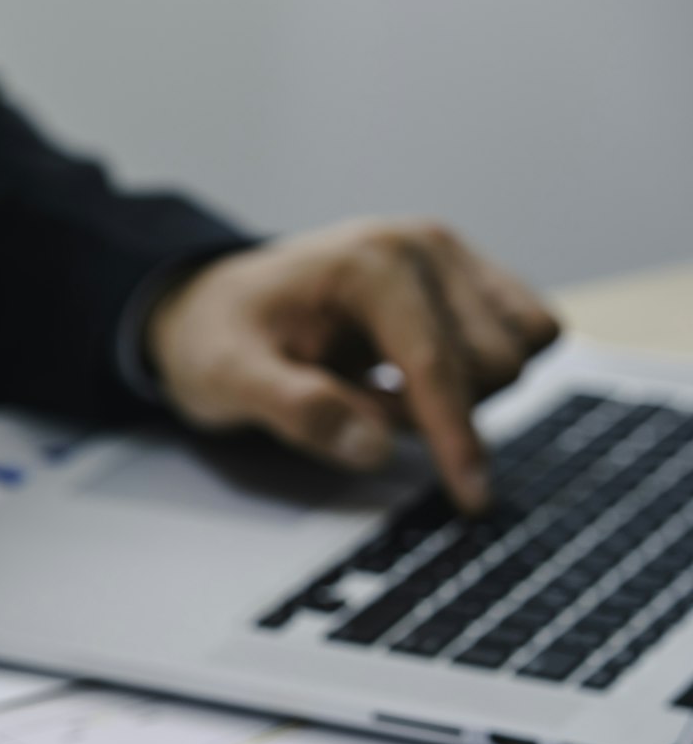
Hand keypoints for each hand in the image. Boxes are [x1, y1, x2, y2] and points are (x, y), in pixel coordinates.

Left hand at [145, 218, 560, 511]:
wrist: (216, 304)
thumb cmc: (218, 338)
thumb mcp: (227, 380)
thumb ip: (296, 410)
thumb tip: (373, 449)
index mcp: (368, 262)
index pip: (437, 364)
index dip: (455, 438)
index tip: (472, 498)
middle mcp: (423, 246)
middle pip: (494, 361)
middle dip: (436, 410)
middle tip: (359, 409)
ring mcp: (453, 255)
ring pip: (521, 348)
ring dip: (464, 392)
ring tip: (383, 390)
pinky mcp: (469, 274)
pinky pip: (526, 333)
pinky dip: (481, 372)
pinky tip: (415, 377)